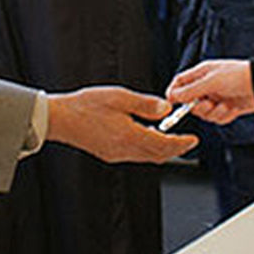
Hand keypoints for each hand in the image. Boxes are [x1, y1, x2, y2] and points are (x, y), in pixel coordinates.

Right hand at [46, 86, 197, 163]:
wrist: (60, 119)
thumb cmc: (85, 106)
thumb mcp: (119, 97)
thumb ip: (145, 104)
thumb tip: (165, 109)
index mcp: (129, 135)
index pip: (163, 144)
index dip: (181, 144)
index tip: (193, 140)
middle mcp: (124, 150)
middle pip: (158, 155)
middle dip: (175, 149)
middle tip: (188, 142)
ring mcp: (116, 154)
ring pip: (147, 157)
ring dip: (162, 150)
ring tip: (171, 138)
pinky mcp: (109, 154)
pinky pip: (135, 156)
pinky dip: (148, 149)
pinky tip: (147, 137)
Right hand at [166, 60, 253, 125]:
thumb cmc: (239, 76)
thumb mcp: (212, 82)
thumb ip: (191, 90)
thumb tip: (172, 96)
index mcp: (201, 74)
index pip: (180, 83)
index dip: (174, 93)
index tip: (173, 104)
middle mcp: (207, 86)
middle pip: (190, 103)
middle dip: (199, 107)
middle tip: (209, 103)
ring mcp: (217, 97)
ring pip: (204, 113)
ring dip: (214, 113)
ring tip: (224, 105)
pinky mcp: (227, 108)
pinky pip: (217, 118)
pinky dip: (224, 116)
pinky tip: (233, 109)